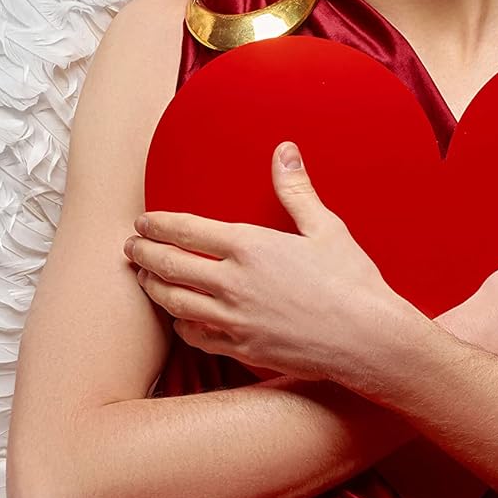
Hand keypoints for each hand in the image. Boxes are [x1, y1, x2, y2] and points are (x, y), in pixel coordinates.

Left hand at [123, 139, 414, 386]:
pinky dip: (179, 324)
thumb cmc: (352, 282)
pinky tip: (178, 318)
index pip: (186, 230)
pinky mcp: (241, 348)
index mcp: (250, 246)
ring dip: (153, 287)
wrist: (367, 339)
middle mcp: (233, 282)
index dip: (157, 225)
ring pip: (175, 302)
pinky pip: (196, 336)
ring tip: (144, 278)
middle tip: (130, 247)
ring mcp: (233, 319)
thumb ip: (295, 189)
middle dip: (143, 254)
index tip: (142, 222)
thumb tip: (284, 149)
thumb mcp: (325, 228)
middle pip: (170, 265)